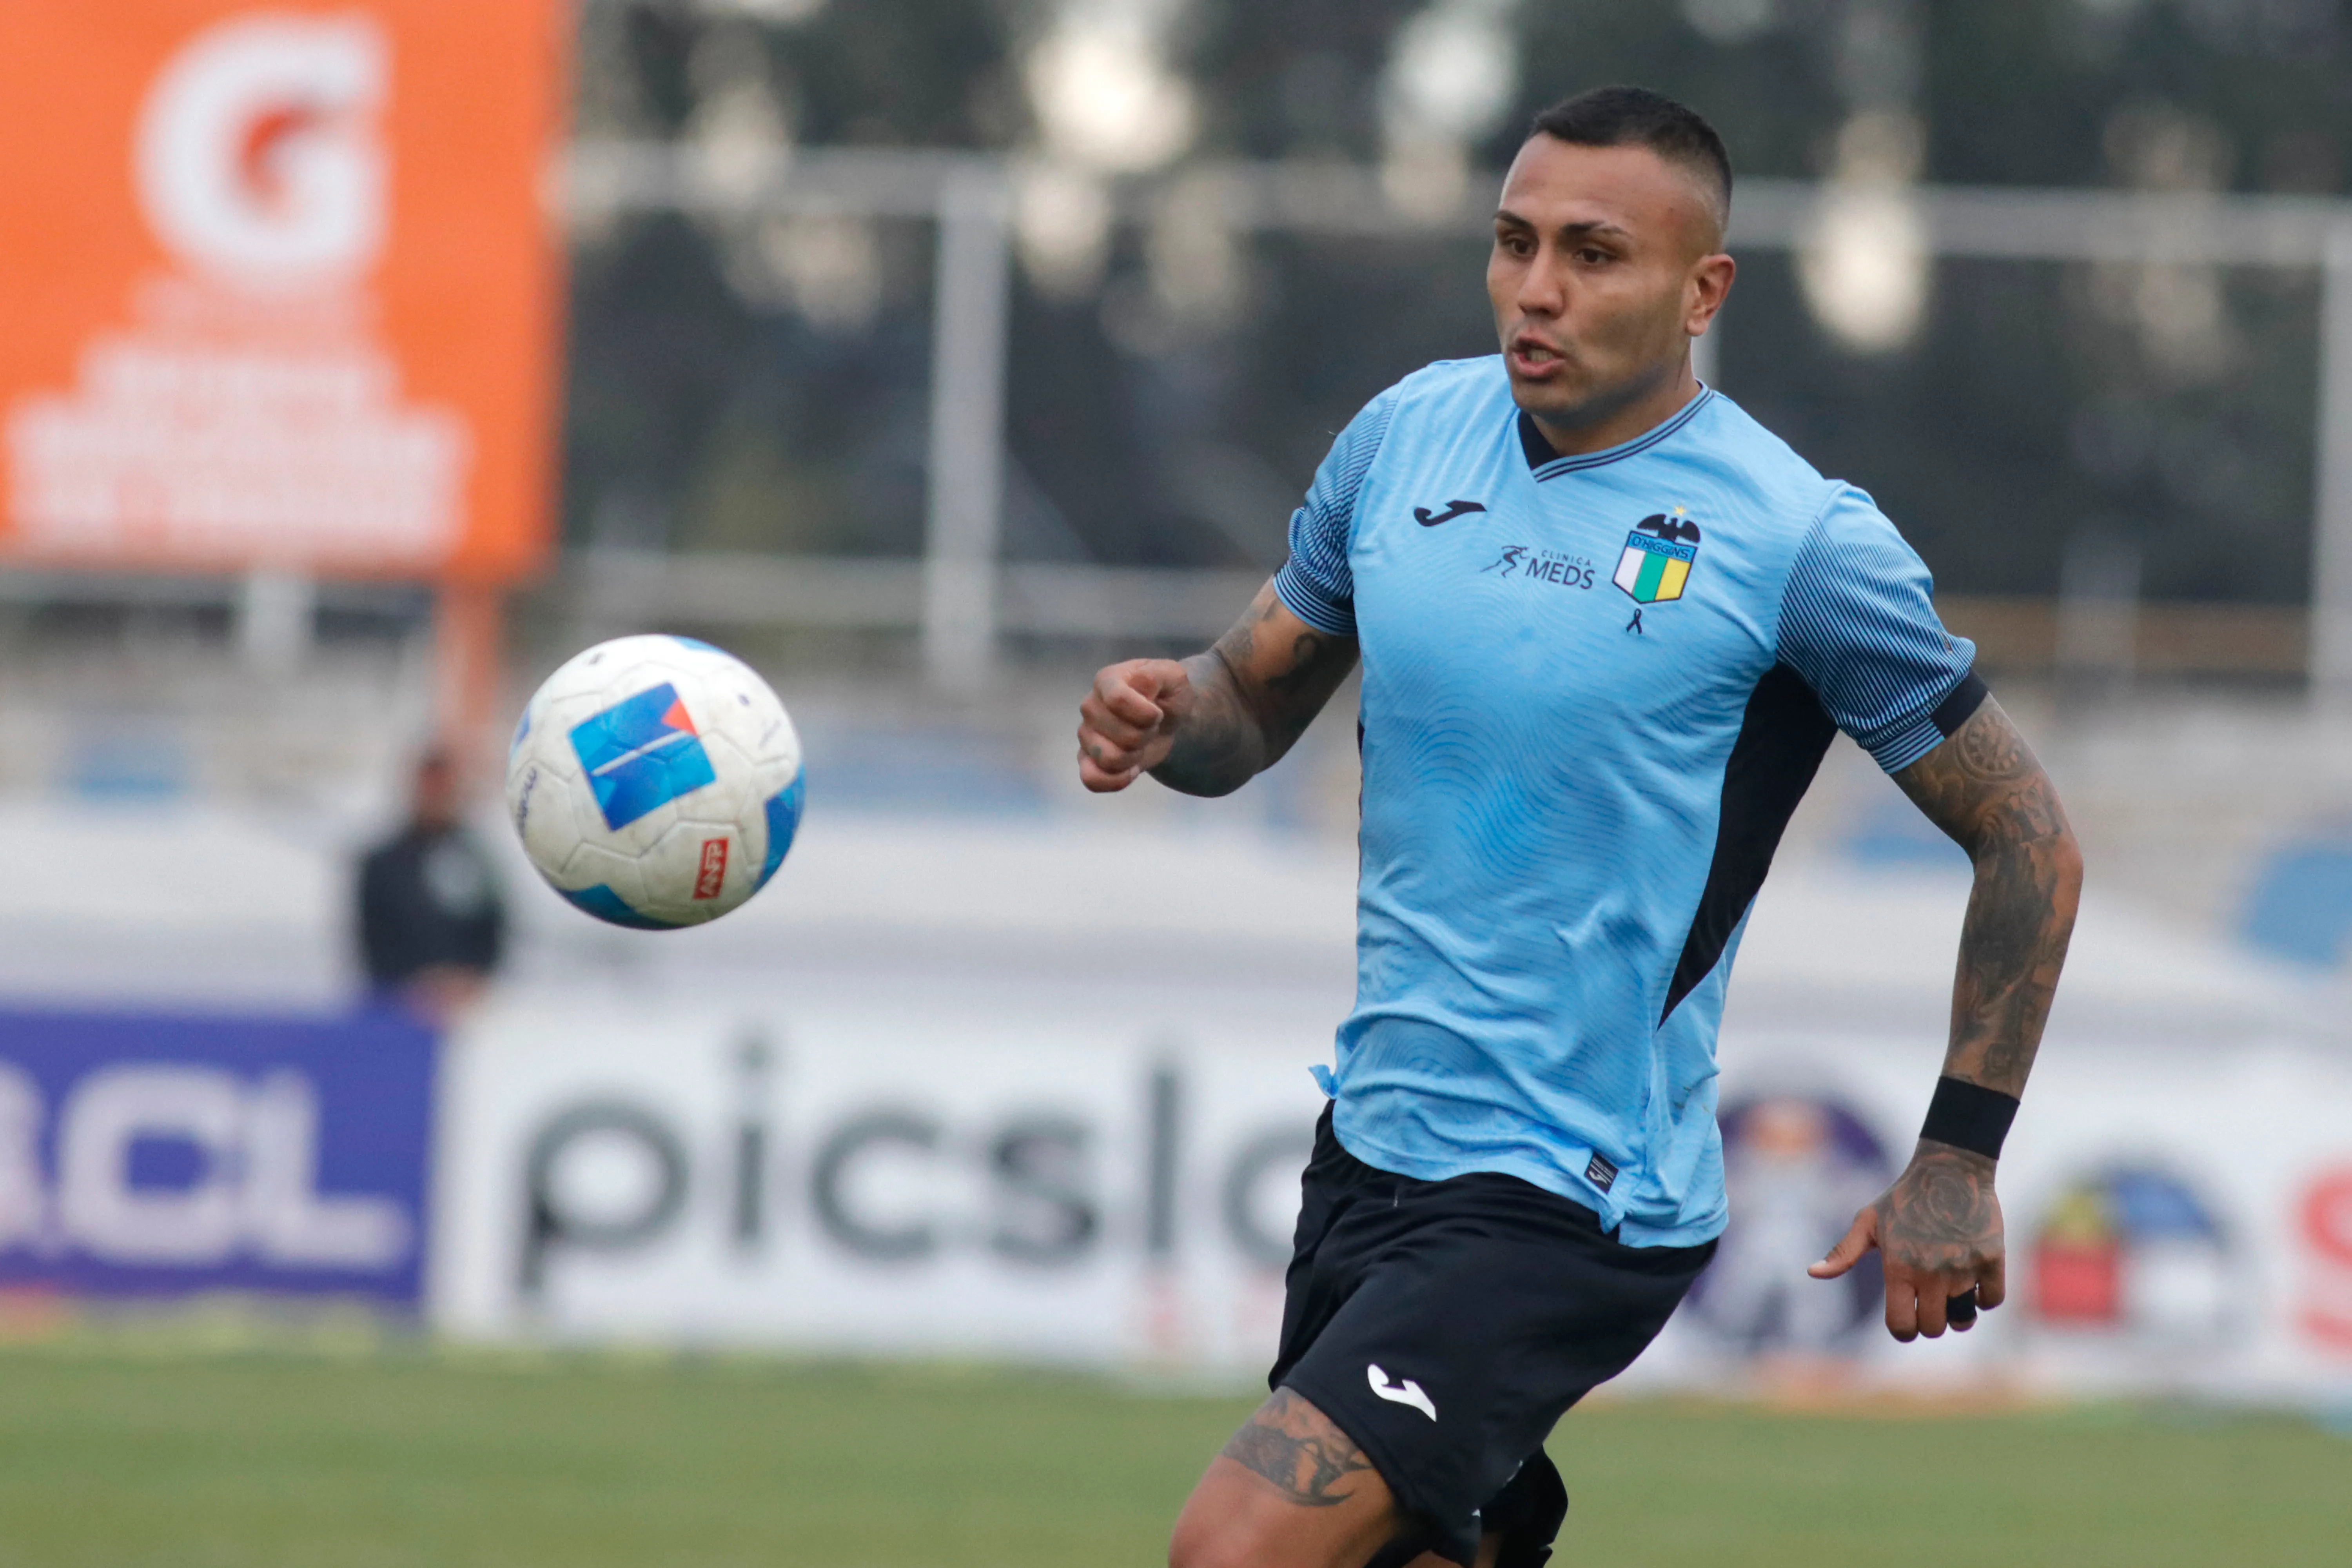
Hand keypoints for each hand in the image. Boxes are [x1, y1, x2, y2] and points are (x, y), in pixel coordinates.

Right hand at [1077, 659, 1194, 791]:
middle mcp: (1090, 706)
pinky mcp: (1087, 759)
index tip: (1158, 712)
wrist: (1165, 718)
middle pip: (1121, 734)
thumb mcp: (1173, 675)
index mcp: (1107, 681)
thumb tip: (1138, 685)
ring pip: (1108, 759)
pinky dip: (1116, 780)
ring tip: (1140, 745)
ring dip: (1134, 757)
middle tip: (1150, 727)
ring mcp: (1086, 734)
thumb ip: (1156, 675)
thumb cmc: (1166, 694)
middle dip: (1146, 735)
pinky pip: (1091, 779)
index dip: (1145, 714)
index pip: (1117, 700)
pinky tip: (1130, 770)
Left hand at [1809, 1141, 2005, 1341]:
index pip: (1901, 1327)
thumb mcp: (1868, 1222)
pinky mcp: (1991, 1259)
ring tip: (1950, 1298)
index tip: (1904, 1322)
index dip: (1902, 1331)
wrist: (1950, 1169)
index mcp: (1898, 1268)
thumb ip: (1842, 1252)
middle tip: (1926, 1303)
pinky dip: (1983, 1297)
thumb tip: (1812, 1273)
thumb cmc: (1903, 1198)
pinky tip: (1973, 1282)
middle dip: (1927, 1323)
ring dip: (1957, 1315)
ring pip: (1963, 1320)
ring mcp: (1963, 1267)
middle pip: (1933, 1328)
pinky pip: (1992, 1300)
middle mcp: (1931, 1273)